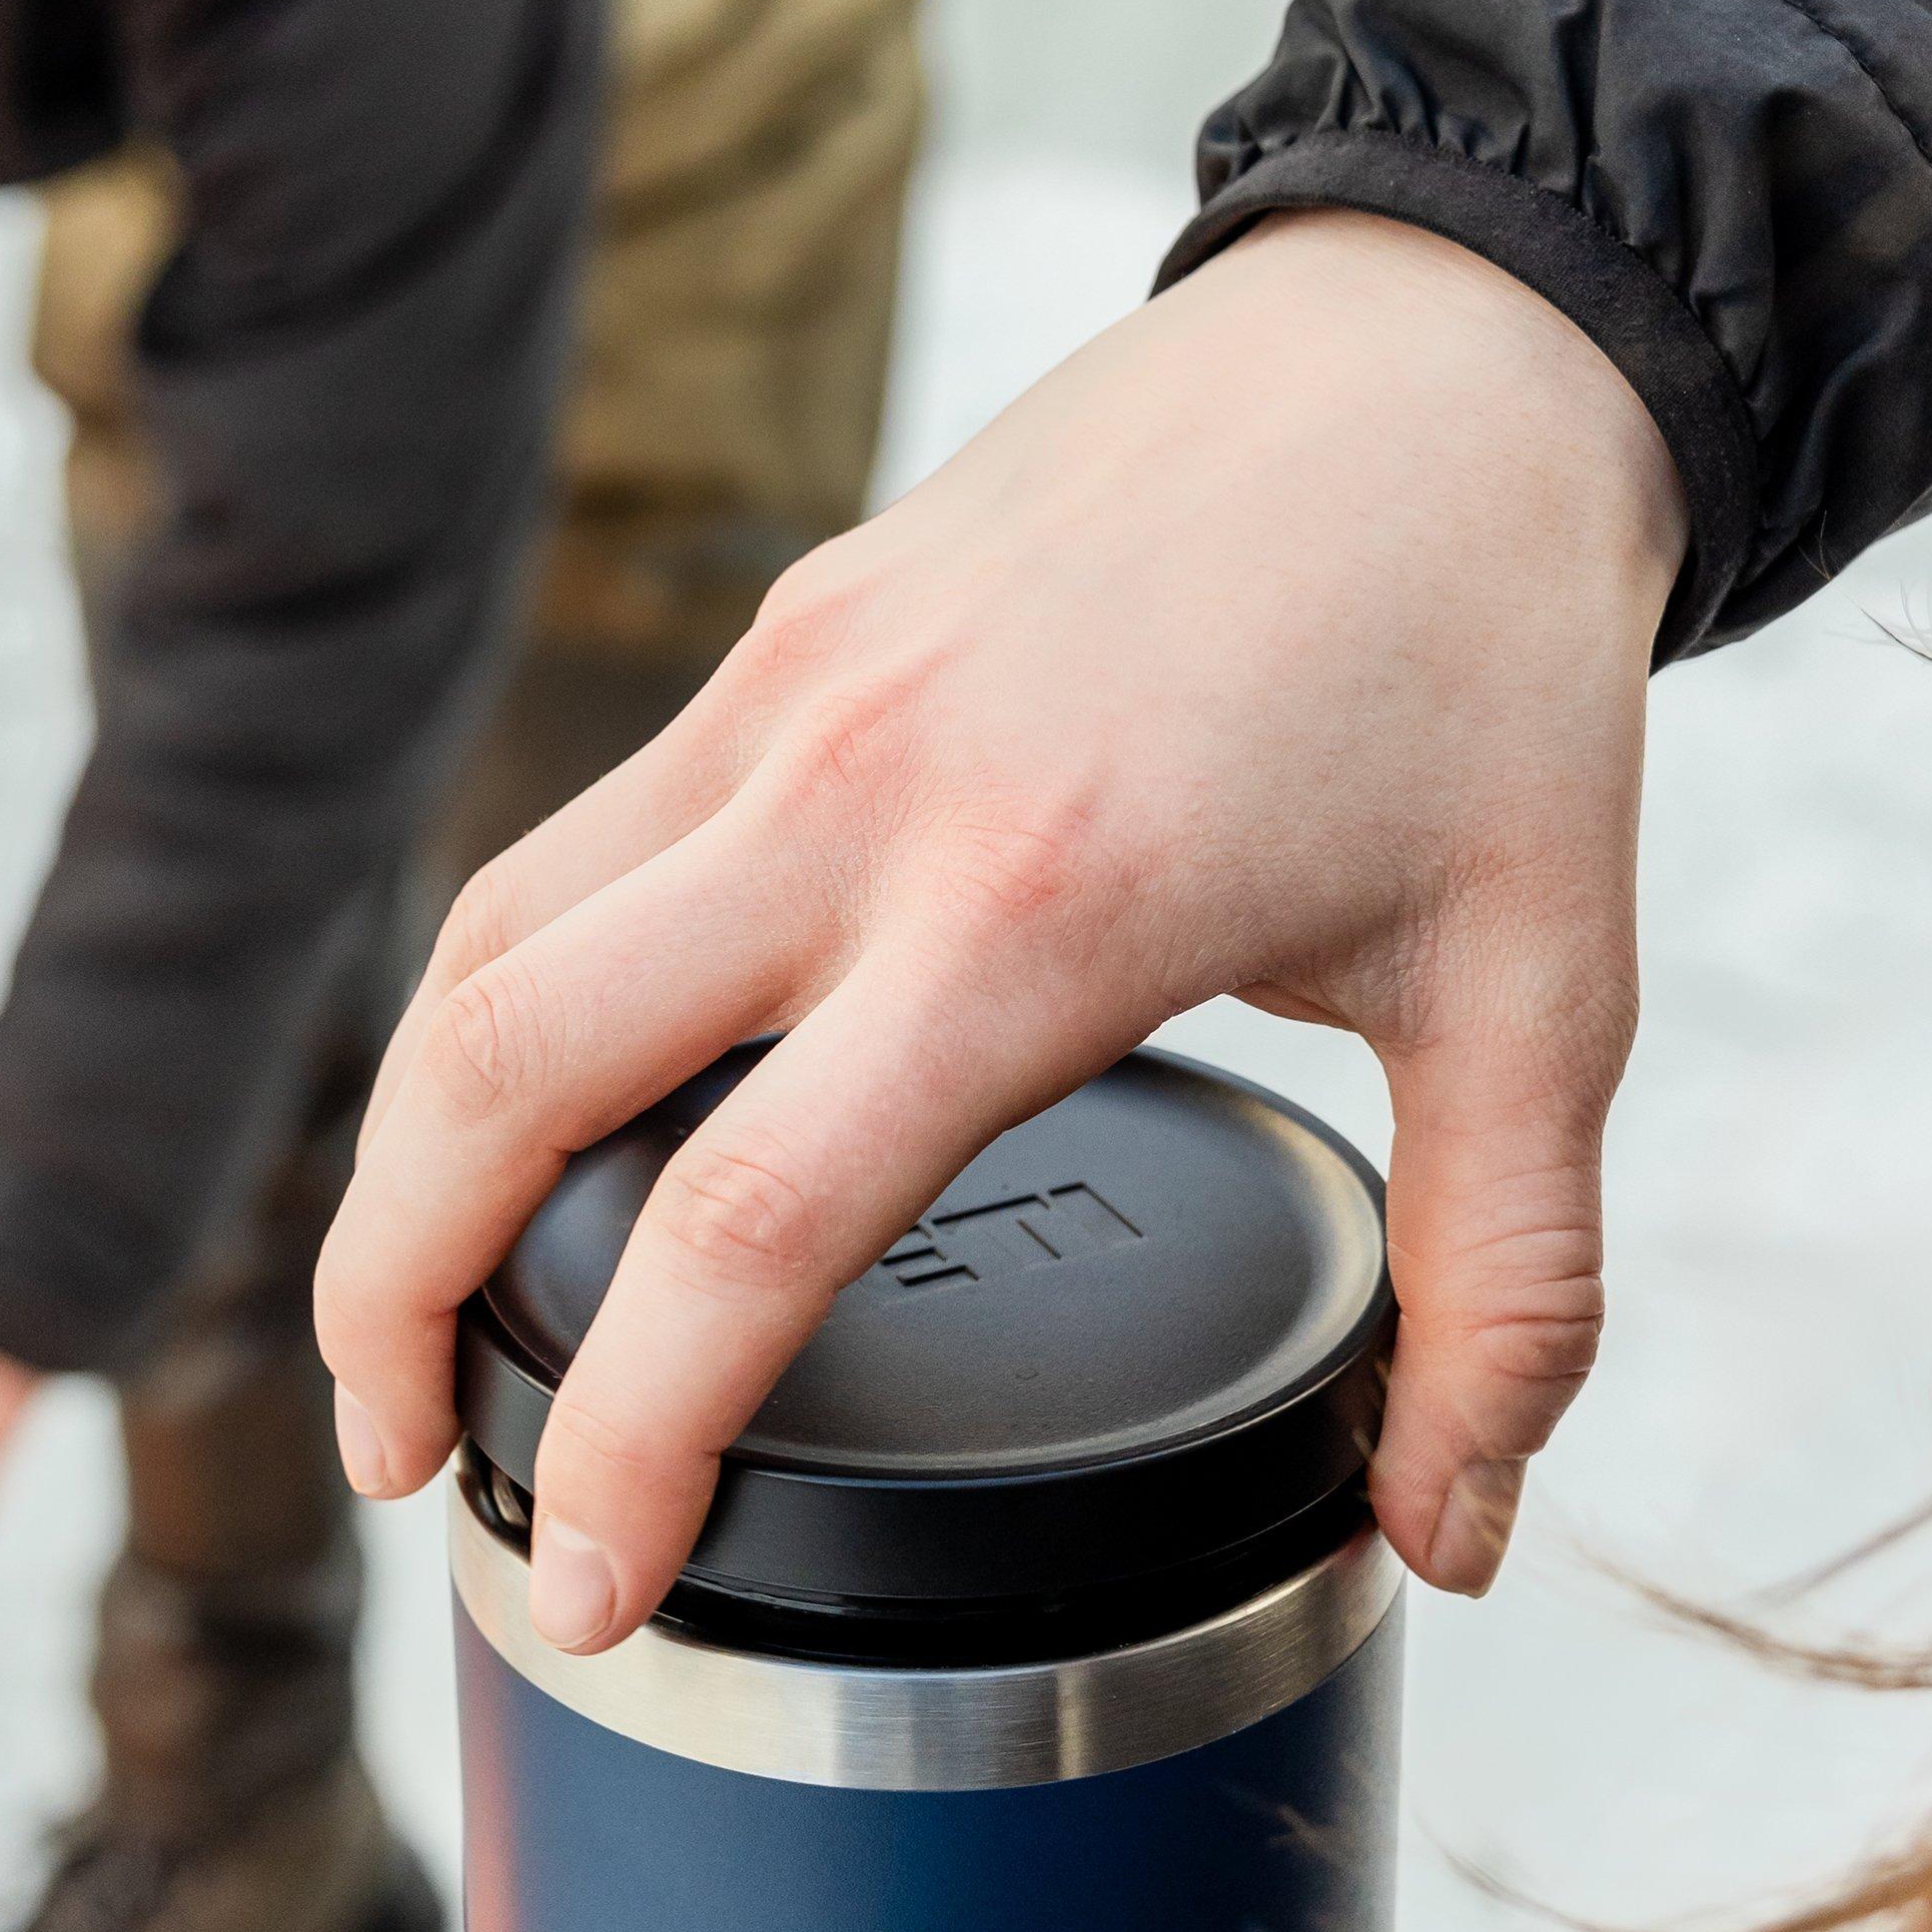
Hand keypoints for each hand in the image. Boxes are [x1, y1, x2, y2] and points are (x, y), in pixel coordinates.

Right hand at [318, 213, 1685, 1649]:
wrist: (1441, 340)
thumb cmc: (1488, 649)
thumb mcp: (1543, 989)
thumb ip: (1506, 1293)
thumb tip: (1452, 1539)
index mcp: (1038, 908)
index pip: (748, 1230)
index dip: (629, 1444)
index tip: (586, 1592)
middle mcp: (860, 794)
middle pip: (507, 1070)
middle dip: (388, 1293)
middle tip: (397, 1465)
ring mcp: (796, 694)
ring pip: (494, 939)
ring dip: (404, 1138)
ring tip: (406, 1307)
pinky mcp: (790, 632)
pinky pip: (578, 837)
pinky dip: (502, 990)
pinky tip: (538, 1089)